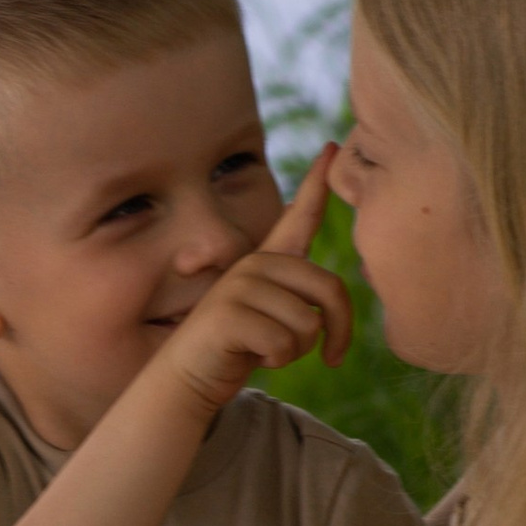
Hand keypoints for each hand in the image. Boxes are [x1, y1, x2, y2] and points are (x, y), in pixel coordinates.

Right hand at [156, 144, 352, 417]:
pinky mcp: (227, 315)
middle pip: (329, 289)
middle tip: (331, 355)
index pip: (299, 217)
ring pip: (307, 324)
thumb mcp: (275, 318)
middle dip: (337, 331)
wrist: (189, 378)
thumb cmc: (239, 351)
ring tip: (270, 351)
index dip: (318, 184)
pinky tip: (252, 358)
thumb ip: (299, 299)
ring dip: (297, 351)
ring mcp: (238, 287)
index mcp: (269, 263)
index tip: (333, 147)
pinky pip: (283, 343)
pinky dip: (277, 361)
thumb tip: (328, 291)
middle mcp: (254, 265)